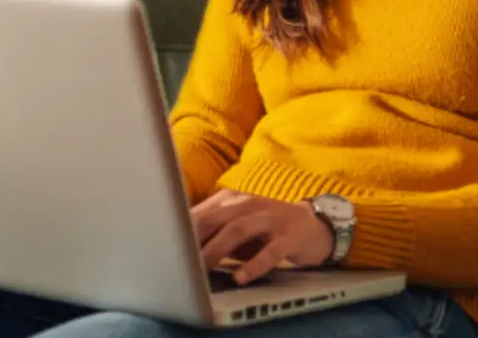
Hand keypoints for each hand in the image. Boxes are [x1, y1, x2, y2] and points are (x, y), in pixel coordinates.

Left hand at [192, 190, 334, 284]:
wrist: (312, 225)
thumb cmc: (265, 229)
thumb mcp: (237, 225)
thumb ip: (212, 232)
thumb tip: (179, 246)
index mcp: (231, 199)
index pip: (200, 212)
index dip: (181, 229)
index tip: (165, 245)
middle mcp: (248, 204)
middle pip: (215, 219)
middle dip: (194, 239)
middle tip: (178, 260)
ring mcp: (270, 218)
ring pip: (238, 230)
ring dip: (217, 250)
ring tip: (202, 268)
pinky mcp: (289, 236)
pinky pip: (270, 251)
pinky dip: (254, 265)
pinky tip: (240, 278)